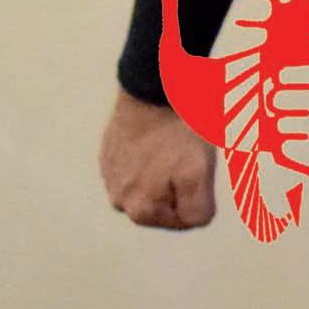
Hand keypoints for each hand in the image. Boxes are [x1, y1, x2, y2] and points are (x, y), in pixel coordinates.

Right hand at [100, 88, 215, 228]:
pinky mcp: (108, 153)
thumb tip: (193, 220)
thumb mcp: (200, 173)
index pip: (185, 219)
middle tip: (184, 152)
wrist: (150, 88)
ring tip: (170, 140)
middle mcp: (119, 201)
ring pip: (151, 181)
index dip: (199, 193)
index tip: (195, 167)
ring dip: (163, 168)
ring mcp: (110, 176)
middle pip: (166, 202)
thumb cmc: (177, 131)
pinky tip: (155, 133)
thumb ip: (197, 210)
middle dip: (179, 183)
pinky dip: (148, 152)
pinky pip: (136, 161)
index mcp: (140, 212)